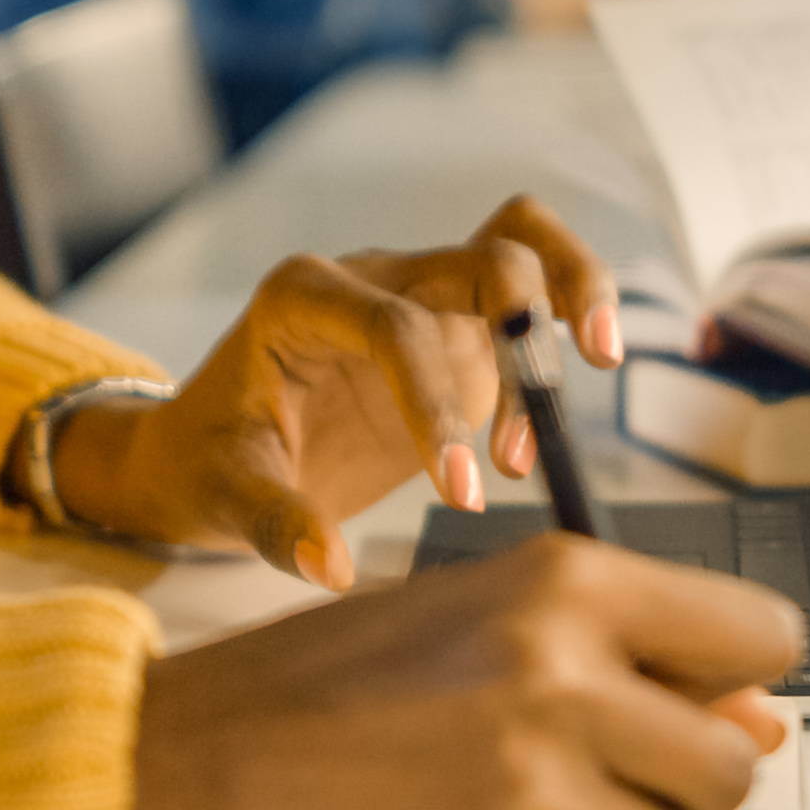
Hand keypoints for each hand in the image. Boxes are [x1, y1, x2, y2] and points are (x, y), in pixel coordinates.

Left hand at [55, 197, 625, 589]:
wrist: (207, 446)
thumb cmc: (210, 461)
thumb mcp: (222, 496)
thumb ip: (275, 524)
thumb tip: (331, 566)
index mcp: (302, 298)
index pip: (392, 326)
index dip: (436, 403)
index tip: (459, 492)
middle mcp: (370, 279)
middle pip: (477, 253)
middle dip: (529, 315)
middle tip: (557, 399)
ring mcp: (421, 294)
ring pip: (519, 242)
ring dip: (573, 289)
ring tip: (602, 361)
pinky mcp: (457, 328)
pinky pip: (529, 294)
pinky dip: (565, 322)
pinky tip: (556, 412)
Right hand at [131, 533, 803, 809]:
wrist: (179, 771)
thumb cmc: (313, 684)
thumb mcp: (470, 615)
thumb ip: (617, 650)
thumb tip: (756, 719)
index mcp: (564, 584)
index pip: (761, 632)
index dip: (739, 676)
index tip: (708, 696)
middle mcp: (564, 676)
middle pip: (735, 760)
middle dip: (688, 779)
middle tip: (611, 771)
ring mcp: (535, 789)